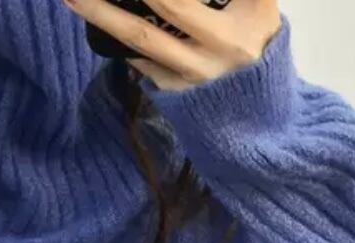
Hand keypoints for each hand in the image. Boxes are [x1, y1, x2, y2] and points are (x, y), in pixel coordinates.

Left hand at [62, 0, 281, 89]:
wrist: (258, 119)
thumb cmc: (260, 46)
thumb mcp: (261, 10)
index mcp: (243, 21)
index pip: (188, 1)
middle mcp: (218, 48)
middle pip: (169, 4)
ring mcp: (191, 74)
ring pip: (141, 38)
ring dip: (103, 15)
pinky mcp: (173, 91)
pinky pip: (139, 59)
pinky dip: (116, 37)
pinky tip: (93, 18)